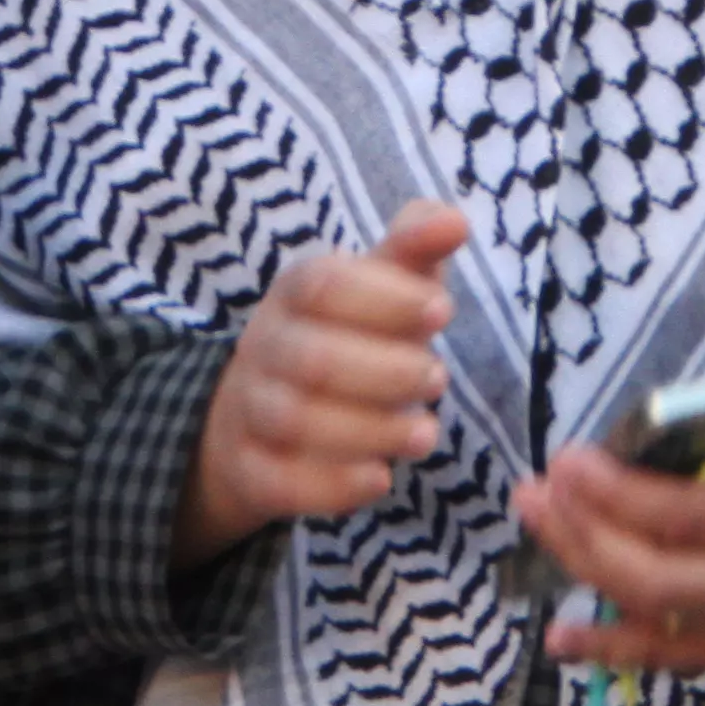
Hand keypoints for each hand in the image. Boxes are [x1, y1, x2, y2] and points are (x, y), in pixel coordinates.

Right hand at [177, 202, 470, 568]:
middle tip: (437, 379)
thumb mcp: (380, 288)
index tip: (443, 311)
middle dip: (386, 373)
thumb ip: (415, 250)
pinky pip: (280, 482)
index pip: (324, 284)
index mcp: (294, 290)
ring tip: (425, 434)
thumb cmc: (347, 336)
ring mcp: (250, 409)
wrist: (263, 413)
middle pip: (313, 359)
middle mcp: (263, 345)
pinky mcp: (251, 470)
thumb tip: (454, 219)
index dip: (385, 298)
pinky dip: (332, 485)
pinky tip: (381, 480)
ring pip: (297, 422)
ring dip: (370, 430)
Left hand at [512, 293, 704, 676]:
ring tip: (534, 515)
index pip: (695, 517)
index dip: (624, 496)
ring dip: (582, 569)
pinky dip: (607, 651)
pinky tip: (558, 634)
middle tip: (541, 486)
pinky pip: (663, 658)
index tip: (571, 460)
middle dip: (589, 534)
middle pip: (660, 578)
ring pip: (651, 615)